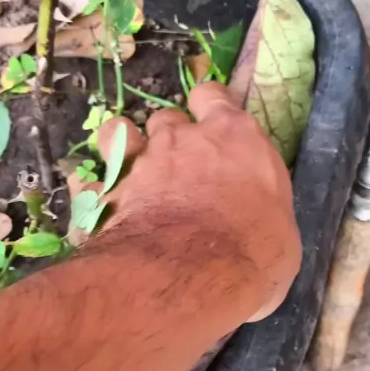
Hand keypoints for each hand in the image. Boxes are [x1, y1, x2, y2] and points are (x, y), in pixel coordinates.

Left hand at [69, 82, 301, 321]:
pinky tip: (97, 207)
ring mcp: (142, 163)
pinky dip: (91, 192)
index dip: (209, 107)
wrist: (193, 274)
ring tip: (132, 173)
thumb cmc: (256, 251)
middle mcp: (185, 139)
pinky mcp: (110, 195)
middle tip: (179, 167)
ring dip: (125, 149)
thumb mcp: (280, 232)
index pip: (214, 96)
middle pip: (168, 117)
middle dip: (170, 136)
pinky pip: (89, 183)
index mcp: (236, 136)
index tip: (212, 124)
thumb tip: (256, 223)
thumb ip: (260, 209)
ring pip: (120, 134)